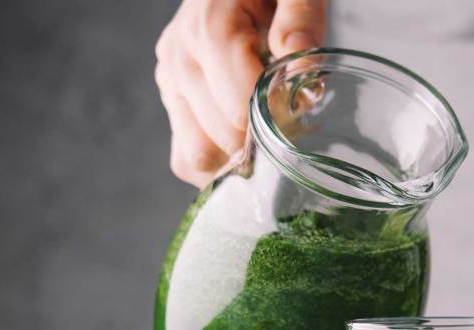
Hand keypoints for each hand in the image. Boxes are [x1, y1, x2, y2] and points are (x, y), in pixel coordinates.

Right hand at [155, 0, 326, 187]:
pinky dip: (216, 164)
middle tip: (291, 128)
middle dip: (261, 143)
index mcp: (209, 26)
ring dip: (236, 160)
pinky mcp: (171, 99)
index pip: (239, 104)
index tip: (302, 111)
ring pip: (196, 155)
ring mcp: (170, 81)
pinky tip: (244, 149)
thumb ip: (301, 20)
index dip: (276, 120)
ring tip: (267, 142)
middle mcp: (180, 56)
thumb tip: (302, 67)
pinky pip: (186, 157)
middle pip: (220, 136)